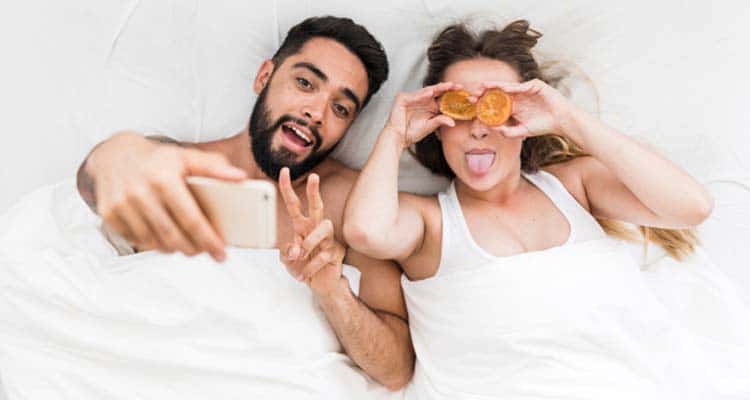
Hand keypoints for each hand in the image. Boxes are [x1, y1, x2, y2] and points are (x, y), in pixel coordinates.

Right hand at [86, 132, 246, 260]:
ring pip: (154, 241)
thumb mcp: (186, 157)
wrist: (115, 154)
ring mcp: (121, 205)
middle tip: (208, 252)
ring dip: (175, 248)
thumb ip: (214, 167)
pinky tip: (165, 240)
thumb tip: (241, 177)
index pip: (191, 218)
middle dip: (194, 248)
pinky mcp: (109, 214)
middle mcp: (139, 192)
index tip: (221, 253)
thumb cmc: (159, 159)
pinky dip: (154, 245)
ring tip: (189, 246)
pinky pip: (137, 240)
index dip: (208, 239)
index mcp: (163, 178)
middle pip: (172, 235)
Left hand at [278, 167, 345, 295]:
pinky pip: (323, 255)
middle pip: (317, 205)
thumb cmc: (302, 267)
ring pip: (323, 229)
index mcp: (301, 225)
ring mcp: (329, 238)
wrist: (320, 285)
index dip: (287, 188)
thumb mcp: (288, 260)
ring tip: (299, 257)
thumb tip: (297, 250)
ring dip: (309, 243)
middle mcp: (316, 227)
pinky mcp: (337, 251)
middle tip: (314, 176)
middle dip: (314, 191)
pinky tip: (304, 277)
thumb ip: (288, 252)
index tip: (283, 171)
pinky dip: (309, 268)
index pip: (294, 204)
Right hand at [383, 82, 461, 146]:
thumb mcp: (430, 126)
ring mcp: (412, 98)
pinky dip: (421, 95)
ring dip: (436, 88)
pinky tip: (429, 93)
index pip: (442, 97)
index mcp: (430, 105)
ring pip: (425, 91)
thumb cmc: (412, 132)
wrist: (398, 137)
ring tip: (447, 86)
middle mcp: (422, 99)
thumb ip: (440, 121)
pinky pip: (413, 95)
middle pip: (435, 91)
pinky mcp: (402, 98)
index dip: (451, 93)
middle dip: (446, 87)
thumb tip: (453, 122)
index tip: (462, 92)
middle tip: (457, 85)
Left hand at [470, 79, 577, 137]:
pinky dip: (512, 87)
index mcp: (514, 107)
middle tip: (473, 94)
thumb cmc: (543, 126)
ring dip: (495, 86)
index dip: (484, 103)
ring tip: (483, 87)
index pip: (496, 103)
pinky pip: (521, 86)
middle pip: (498, 93)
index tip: (472, 104)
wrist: (561, 121)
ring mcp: (526, 90)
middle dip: (485, 92)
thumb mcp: (523, 131)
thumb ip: (509, 132)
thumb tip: (493, 130)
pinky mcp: (535, 86)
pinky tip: (502, 89)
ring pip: (508, 87)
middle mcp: (518, 97)